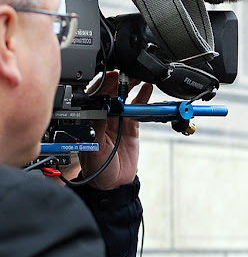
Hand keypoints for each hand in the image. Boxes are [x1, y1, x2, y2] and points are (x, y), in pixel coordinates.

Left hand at [78, 71, 152, 189]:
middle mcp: (104, 118)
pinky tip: (147, 90)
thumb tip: (102, 108)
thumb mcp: (94, 149)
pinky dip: (143, 99)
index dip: (104, 85)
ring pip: (126, 99)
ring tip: (140, 77)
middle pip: (112, 94)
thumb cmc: (97, 169)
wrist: (113, 184)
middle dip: (120, 82)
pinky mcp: (131, 127)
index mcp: (91, 121)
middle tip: (129, 73)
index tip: (112, 77)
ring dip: (132, 87)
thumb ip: (98, 128)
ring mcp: (118, 121)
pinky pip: (137, 110)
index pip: (97, 97)